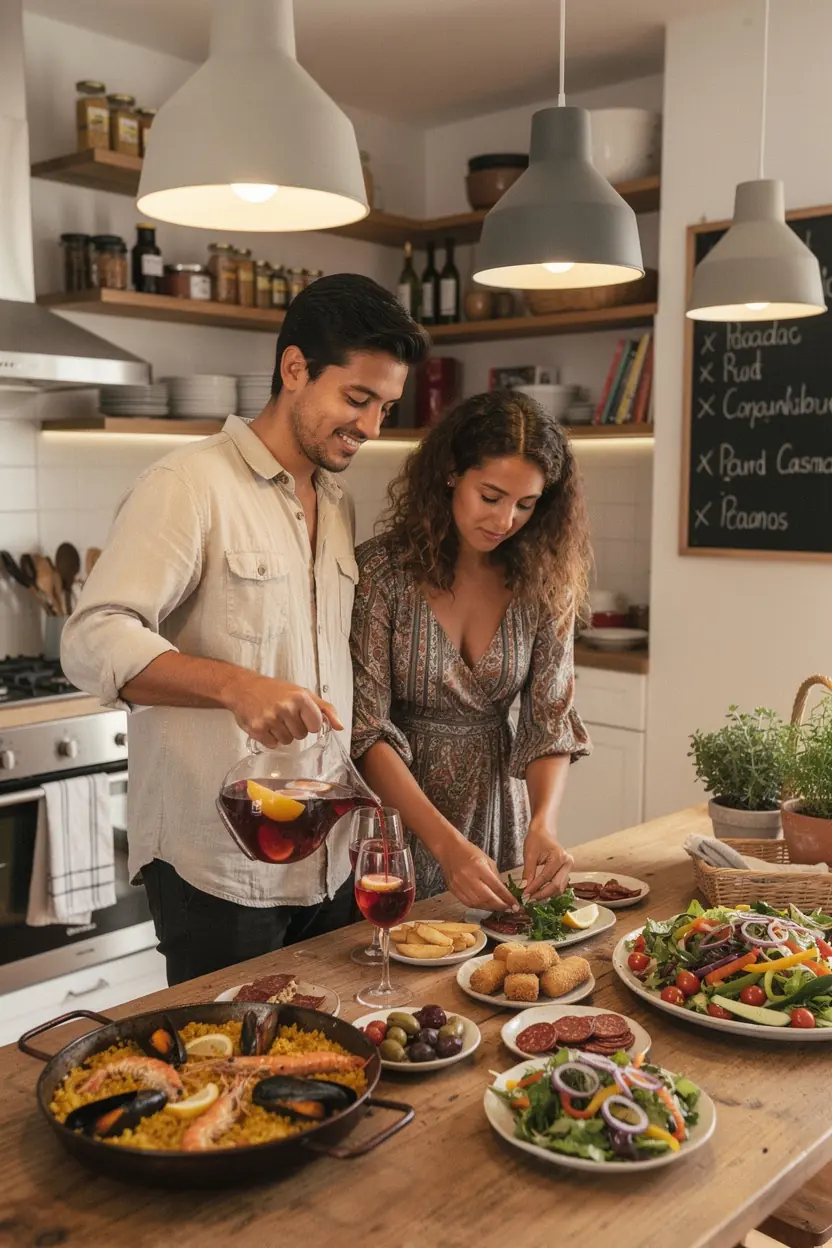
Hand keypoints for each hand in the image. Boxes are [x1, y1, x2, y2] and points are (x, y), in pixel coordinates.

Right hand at [227, 674, 342, 746]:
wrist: (243, 688)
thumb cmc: (275, 690)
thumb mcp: (303, 693)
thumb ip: (325, 709)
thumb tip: (340, 726)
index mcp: (300, 697)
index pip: (316, 725)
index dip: (310, 723)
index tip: (301, 715)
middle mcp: (285, 707)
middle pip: (302, 735)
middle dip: (295, 728)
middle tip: (284, 715)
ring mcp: (270, 719)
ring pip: (288, 741)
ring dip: (282, 733)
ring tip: (275, 719)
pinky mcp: (257, 729)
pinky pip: (273, 744)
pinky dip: (270, 738)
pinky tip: (266, 725)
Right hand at [438, 837, 516, 911]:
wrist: (449, 849)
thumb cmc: (470, 852)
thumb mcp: (488, 860)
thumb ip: (496, 877)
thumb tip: (504, 893)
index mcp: (479, 867)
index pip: (497, 887)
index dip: (507, 899)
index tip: (516, 906)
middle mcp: (469, 878)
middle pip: (487, 898)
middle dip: (500, 906)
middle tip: (509, 909)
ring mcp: (459, 885)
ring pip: (478, 903)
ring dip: (490, 908)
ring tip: (498, 908)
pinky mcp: (453, 890)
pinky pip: (468, 903)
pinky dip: (479, 906)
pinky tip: (485, 906)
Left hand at [522, 819, 573, 901]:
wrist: (544, 831)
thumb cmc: (537, 838)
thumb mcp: (530, 854)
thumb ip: (528, 872)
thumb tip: (524, 888)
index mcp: (559, 857)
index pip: (546, 877)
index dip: (534, 888)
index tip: (524, 895)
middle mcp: (567, 863)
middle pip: (556, 886)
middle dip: (541, 895)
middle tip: (528, 900)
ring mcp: (569, 868)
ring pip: (559, 888)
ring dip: (546, 895)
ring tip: (532, 898)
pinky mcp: (566, 871)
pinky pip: (559, 885)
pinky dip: (549, 891)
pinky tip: (539, 893)